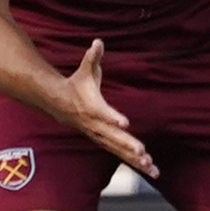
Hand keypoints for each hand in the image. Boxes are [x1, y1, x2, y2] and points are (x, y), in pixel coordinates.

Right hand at [56, 39, 155, 178]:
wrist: (59, 104)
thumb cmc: (77, 85)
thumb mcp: (84, 70)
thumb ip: (92, 57)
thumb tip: (98, 42)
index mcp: (92, 108)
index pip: (103, 114)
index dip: (113, 118)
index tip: (124, 123)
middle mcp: (96, 125)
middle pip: (113, 138)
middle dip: (128, 145)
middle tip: (142, 152)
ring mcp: (100, 136)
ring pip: (118, 150)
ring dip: (135, 160)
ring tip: (151, 167)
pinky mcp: (104, 141)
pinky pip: (120, 154)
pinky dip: (135, 162)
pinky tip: (150, 168)